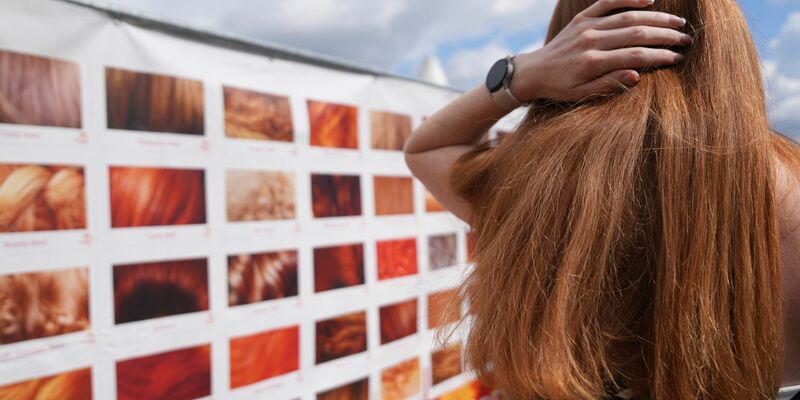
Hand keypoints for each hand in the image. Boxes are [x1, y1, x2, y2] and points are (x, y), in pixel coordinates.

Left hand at [510, 0, 690, 101]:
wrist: (534, 72)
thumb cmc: (560, 87)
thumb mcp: (581, 95)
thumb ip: (608, 84)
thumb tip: (637, 76)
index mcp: (592, 62)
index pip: (636, 56)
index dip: (660, 56)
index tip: (678, 58)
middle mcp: (591, 40)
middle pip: (637, 33)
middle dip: (665, 35)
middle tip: (686, 39)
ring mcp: (587, 26)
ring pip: (628, 16)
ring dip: (656, 18)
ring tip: (677, 23)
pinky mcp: (582, 18)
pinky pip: (608, 2)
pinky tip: (650, 0)